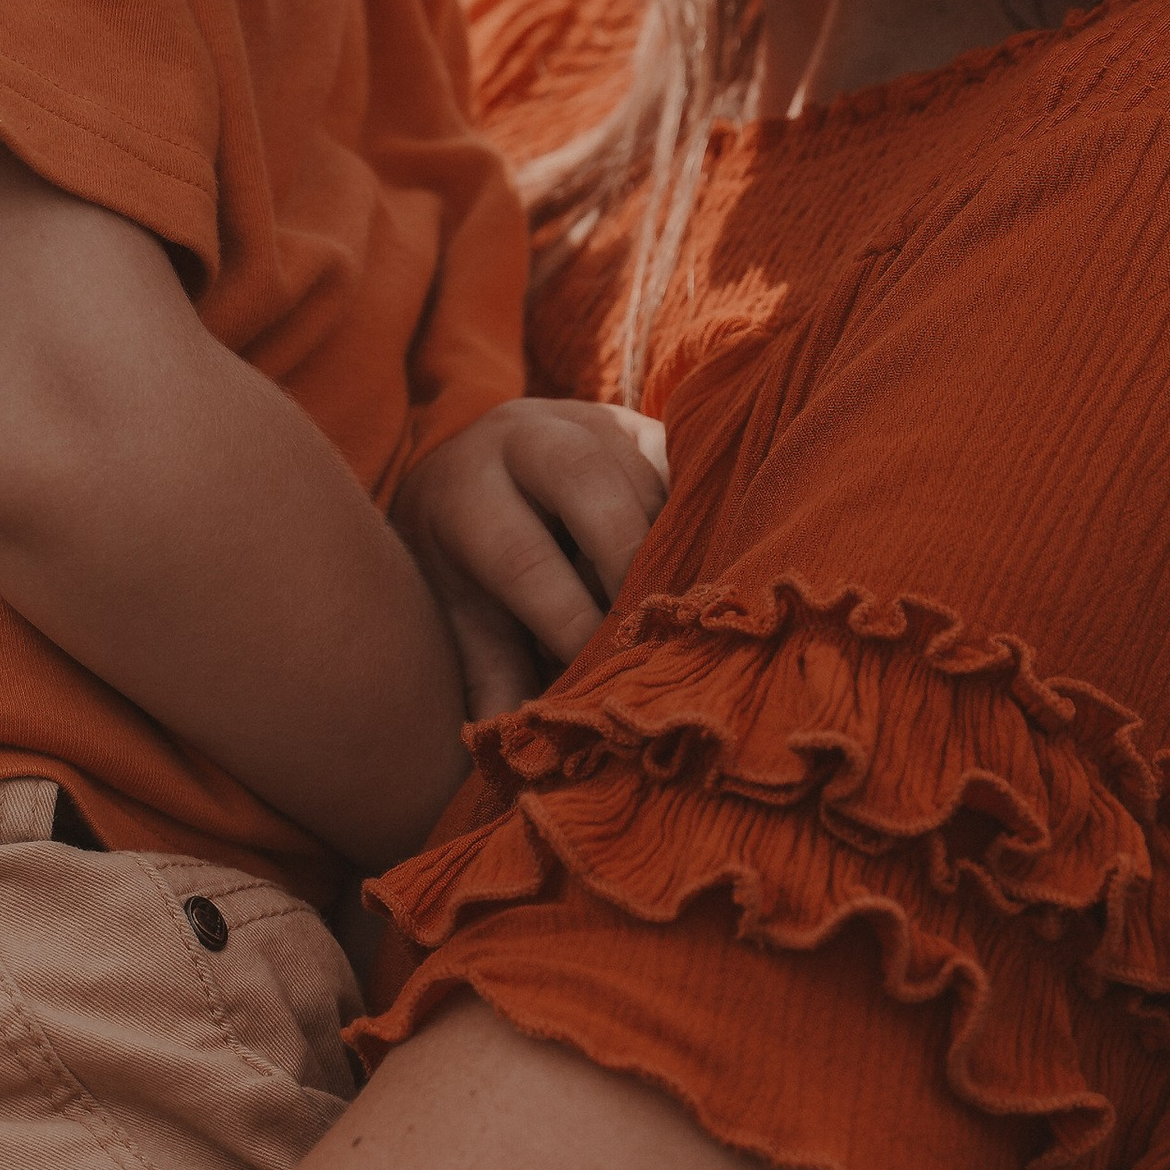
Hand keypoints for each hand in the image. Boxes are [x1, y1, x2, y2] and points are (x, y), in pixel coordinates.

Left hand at [395, 398, 669, 718]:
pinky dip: (700, 513)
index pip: (521, 558)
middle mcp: (520, 439)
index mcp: (462, 494)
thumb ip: (491, 676)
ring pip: (642, 471)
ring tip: (685, 608)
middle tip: (657, 630)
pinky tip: (708, 562)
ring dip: (673, 541)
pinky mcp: (635, 422)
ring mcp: (583, 419)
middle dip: (628, 560)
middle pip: (583, 480)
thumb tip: (518, 750)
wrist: (465, 474)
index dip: (570, 622)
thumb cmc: (466, 569)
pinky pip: (683, 462)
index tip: (605, 676)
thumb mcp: (462, 618)